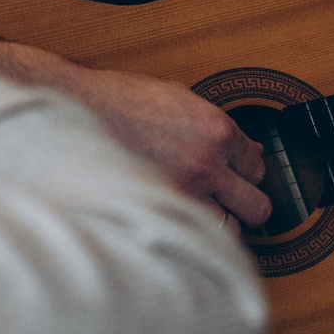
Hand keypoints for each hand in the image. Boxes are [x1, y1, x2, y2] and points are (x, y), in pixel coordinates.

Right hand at [66, 67, 272, 227]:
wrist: (76, 110)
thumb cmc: (120, 100)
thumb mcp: (177, 98)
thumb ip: (214, 126)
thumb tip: (246, 148)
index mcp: (216, 129)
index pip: (257, 165)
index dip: (246, 172)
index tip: (237, 176)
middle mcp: (207, 163)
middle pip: (256, 206)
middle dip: (247, 205)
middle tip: (233, 203)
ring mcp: (183, 192)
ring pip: (230, 229)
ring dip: (221, 224)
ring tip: (204, 216)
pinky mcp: (157, 210)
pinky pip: (192, 235)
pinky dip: (191, 234)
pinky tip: (182, 224)